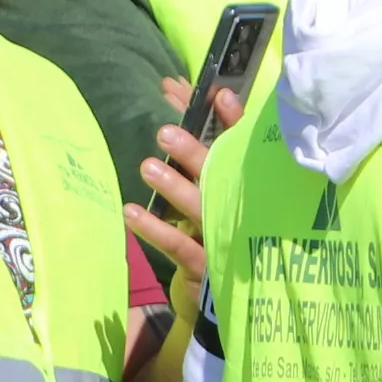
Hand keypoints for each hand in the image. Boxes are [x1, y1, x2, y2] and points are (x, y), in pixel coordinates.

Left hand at [126, 81, 239, 286]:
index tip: (220, 96)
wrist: (238, 295)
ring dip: (175, 188)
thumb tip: (171, 86)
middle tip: (166, 133)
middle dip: (196, 153)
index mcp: (251, 187)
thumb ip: (197, 137)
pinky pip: (180, 246)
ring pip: (201, 208)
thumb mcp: (216, 183)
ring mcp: (227, 237)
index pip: (243, 149)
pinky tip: (130, 213)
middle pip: (222, 177)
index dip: (232, 123)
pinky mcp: (209, 265)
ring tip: (148, 168)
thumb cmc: (224, 228)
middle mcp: (244, 209)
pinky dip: (155, 230)